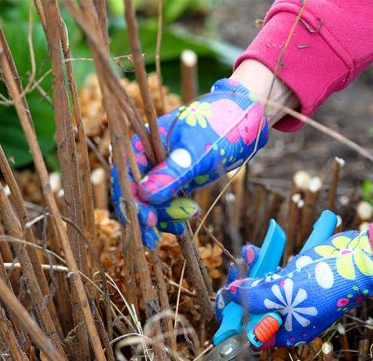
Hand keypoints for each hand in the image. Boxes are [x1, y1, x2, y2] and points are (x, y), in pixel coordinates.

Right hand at [111, 78, 268, 247]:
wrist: (247, 117)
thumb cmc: (221, 125)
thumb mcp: (197, 150)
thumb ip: (172, 172)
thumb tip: (145, 195)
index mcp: (143, 142)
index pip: (125, 177)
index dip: (132, 202)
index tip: (147, 222)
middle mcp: (148, 157)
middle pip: (136, 194)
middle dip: (148, 215)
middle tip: (168, 231)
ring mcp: (163, 169)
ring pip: (152, 202)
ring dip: (164, 215)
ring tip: (187, 219)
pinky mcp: (178, 179)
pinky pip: (167, 201)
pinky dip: (174, 213)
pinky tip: (187, 218)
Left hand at [215, 230, 372, 347]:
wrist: (361, 260)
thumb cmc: (330, 282)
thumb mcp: (288, 292)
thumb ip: (257, 296)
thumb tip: (231, 294)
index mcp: (289, 331)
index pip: (252, 332)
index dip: (234, 317)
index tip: (223, 299)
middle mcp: (290, 318)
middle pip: (254, 308)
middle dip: (241, 288)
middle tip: (233, 269)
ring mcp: (294, 298)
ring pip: (262, 288)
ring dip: (250, 271)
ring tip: (247, 252)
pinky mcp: (298, 279)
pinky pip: (274, 274)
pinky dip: (264, 262)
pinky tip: (257, 250)